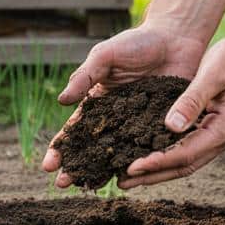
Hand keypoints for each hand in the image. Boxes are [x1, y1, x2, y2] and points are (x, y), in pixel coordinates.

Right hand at [40, 23, 209, 186]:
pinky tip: (129, 179)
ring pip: (118, 154)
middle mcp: (116, 118)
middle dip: (76, 166)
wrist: (176, 37)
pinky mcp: (162, 127)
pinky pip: (148, 149)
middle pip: (92, 148)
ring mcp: (138, 125)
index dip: (61, 147)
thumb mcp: (105, 56)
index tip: (48, 165)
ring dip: (103, 171)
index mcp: (98, 102)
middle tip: (63, 184)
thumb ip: (84, 77)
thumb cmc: (137, 43)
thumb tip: (61, 101)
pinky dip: (139, 165)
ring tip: (90, 187)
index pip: (75, 129)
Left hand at [120, 33, 224, 186]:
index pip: (186, 154)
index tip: (131, 167)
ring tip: (131, 175)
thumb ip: (192, 100)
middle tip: (123, 182)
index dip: (158, 162)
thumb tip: (171, 126)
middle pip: (186, 165)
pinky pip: (192, 147)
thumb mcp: (212, 73)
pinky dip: (170, 154)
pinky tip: (151, 154)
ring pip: (189, 160)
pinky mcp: (219, 128)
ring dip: (160, 169)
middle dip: (154, 175)